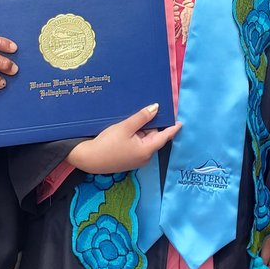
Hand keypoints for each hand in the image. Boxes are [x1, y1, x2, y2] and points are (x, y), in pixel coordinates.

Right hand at [67, 104, 181, 173]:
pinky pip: (138, 145)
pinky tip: (124, 131)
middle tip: (138, 115)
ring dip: (140, 131)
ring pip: (144, 140)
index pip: (165, 137)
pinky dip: (134, 137)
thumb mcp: (125, 127)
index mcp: (147, 150)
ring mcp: (137, 159)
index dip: (172, 128)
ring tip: (127, 124)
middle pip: (153, 137)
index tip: (180, 122)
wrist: (89, 159)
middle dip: (148, 126)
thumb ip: (142, 117)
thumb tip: (156, 108)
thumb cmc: (107, 143)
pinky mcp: (130, 160)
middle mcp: (145, 157)